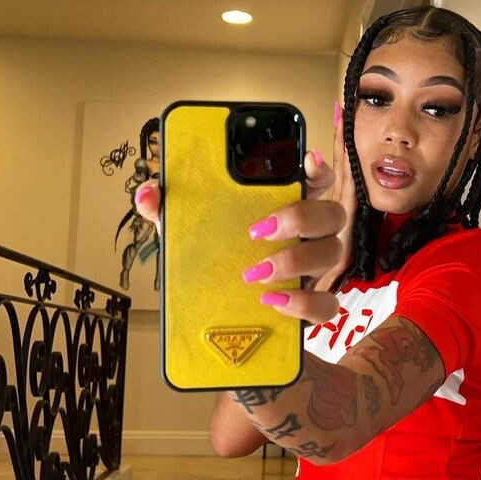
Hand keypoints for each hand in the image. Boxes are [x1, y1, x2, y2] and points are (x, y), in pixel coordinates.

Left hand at [133, 103, 357, 324]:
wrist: (217, 317)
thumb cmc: (211, 262)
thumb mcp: (186, 233)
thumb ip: (169, 210)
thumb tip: (149, 193)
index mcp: (284, 207)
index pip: (317, 178)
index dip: (318, 169)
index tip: (305, 162)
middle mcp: (308, 236)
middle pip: (331, 214)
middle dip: (301, 217)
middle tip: (258, 230)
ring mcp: (313, 270)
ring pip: (332, 254)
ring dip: (295, 261)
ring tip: (255, 273)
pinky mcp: (311, 304)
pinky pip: (326, 304)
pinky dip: (304, 303)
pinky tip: (273, 302)